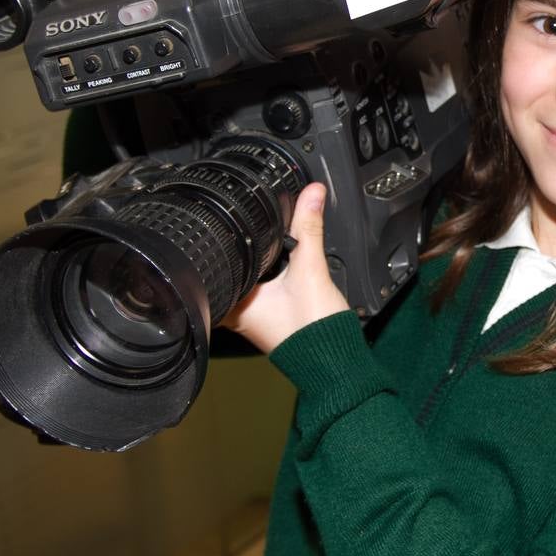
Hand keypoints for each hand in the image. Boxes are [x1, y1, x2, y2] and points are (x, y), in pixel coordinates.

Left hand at [220, 183, 349, 353]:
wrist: (336, 361)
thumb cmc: (314, 332)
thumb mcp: (310, 270)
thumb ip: (309, 229)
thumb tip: (310, 195)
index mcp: (234, 305)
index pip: (220, 261)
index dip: (228, 240)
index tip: (235, 222)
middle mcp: (237, 314)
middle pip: (236, 266)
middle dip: (250, 249)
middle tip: (264, 235)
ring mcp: (253, 318)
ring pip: (251, 277)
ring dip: (263, 263)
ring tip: (279, 255)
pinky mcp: (271, 317)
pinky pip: (265, 287)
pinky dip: (274, 275)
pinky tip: (288, 270)